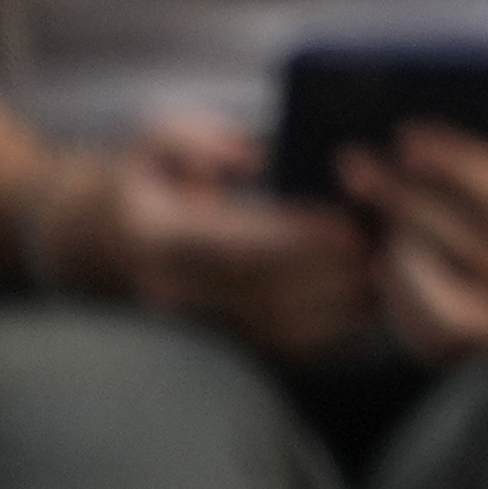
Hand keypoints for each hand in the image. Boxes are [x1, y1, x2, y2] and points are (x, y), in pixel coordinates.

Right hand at [53, 117, 378, 363]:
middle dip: (334, 274)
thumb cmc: (138, 179)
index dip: (297, 239)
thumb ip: (190, 138)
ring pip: (279, 331)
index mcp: (159, 238)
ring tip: (393, 272)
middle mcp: (176, 291)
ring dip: (342, 308)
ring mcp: (197, 324)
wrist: (94, 242)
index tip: (351, 225)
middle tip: (390, 247)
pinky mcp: (220, 342)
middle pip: (267, 294)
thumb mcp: (149, 139)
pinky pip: (282, 350)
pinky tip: (373, 304)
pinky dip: (333, 335)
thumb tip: (247, 154)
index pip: (236, 246)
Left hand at [343, 104, 487, 360]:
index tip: (407, 137)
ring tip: (373, 208)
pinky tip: (382, 253)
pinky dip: (401, 295)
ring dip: (401, 249)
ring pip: (446, 301)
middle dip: (408, 198)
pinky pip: (430, 335)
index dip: (459, 165)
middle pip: (470, 244)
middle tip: (357, 164)